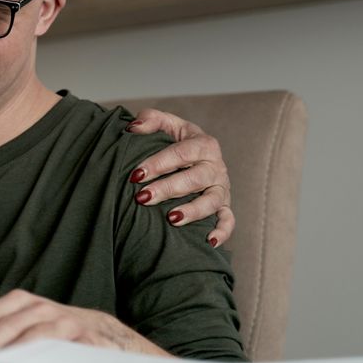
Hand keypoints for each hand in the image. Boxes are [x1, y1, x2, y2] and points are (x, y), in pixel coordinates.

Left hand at [0, 290, 168, 355]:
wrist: (116, 341)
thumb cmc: (68, 338)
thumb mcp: (38, 330)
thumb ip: (10, 336)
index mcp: (27, 304)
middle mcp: (44, 309)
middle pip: (6, 324)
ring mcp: (66, 323)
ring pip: (31, 334)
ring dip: (7, 349)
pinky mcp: (85, 339)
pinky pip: (58, 346)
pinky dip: (41, 354)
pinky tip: (26, 360)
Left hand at [126, 108, 234, 247]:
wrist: (194, 158)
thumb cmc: (176, 142)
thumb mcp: (167, 125)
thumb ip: (151, 119)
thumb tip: (134, 128)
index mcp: (204, 143)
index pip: (181, 152)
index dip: (158, 163)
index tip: (135, 175)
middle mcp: (216, 166)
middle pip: (195, 178)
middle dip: (168, 188)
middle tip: (143, 197)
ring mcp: (221, 188)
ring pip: (212, 201)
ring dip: (193, 211)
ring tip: (171, 219)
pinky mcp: (224, 206)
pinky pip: (228, 220)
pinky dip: (222, 231)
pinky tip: (208, 242)